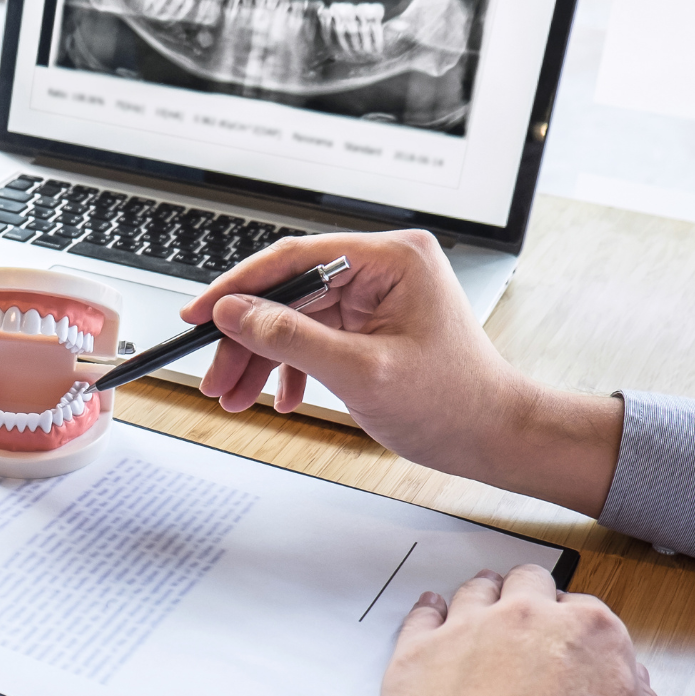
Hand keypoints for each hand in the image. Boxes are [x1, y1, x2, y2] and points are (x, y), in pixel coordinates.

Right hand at [181, 231, 622, 516]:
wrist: (495, 437)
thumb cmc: (453, 404)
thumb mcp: (360, 373)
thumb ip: (290, 338)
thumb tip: (234, 312)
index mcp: (392, 259)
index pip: (296, 258)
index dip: (239, 287)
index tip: (199, 314)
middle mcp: (385, 268)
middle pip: (290, 291)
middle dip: (247, 338)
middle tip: (215, 376)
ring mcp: (379, 295)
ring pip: (296, 317)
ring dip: (262, 358)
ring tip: (236, 396)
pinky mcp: (373, 323)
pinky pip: (315, 335)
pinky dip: (291, 367)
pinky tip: (280, 397)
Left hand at [375, 565, 669, 695]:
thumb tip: (635, 693)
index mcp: (592, 636)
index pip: (584, 611)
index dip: (573, 629)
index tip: (565, 643)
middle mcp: (529, 620)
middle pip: (527, 587)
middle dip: (527, 599)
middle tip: (522, 618)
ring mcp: (467, 632)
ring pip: (474, 593)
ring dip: (479, 599)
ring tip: (476, 608)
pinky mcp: (416, 655)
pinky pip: (420, 616)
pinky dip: (427, 613)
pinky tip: (430, 617)